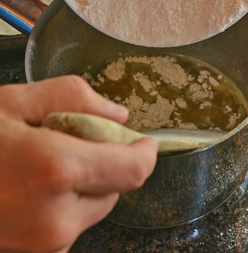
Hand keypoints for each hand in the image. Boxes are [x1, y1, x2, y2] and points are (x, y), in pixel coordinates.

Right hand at [0, 76, 156, 252]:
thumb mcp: (8, 103)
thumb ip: (73, 98)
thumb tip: (117, 116)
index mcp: (55, 171)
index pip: (135, 170)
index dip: (145, 152)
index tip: (141, 140)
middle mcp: (55, 217)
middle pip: (113, 190)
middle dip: (100, 164)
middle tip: (62, 142)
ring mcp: (40, 245)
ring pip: (88, 211)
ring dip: (76, 188)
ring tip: (29, 167)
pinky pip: (61, 229)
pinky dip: (54, 208)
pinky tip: (17, 189)